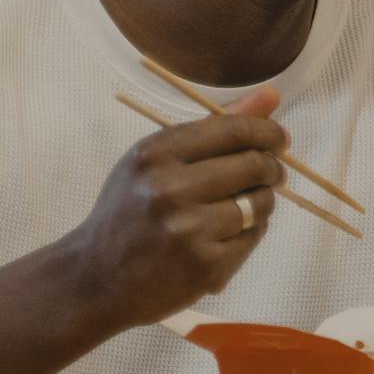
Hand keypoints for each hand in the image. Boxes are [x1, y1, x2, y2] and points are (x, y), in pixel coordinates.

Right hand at [61, 86, 286, 328]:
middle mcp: (170, 190)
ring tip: (243, 207)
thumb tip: (272, 95)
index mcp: (156, 155)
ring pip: (260, 203)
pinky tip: (227, 235)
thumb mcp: (154, 160)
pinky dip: (250, 233)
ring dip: (262, 202)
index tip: (279, 138)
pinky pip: (254, 236)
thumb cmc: (129, 211)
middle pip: (253, 165)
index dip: (266, 132)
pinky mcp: (205, 266)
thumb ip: (214, 127)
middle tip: (271, 173)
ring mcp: (188, 230)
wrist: (95, 278)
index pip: (232, 130)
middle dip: (271, 167)